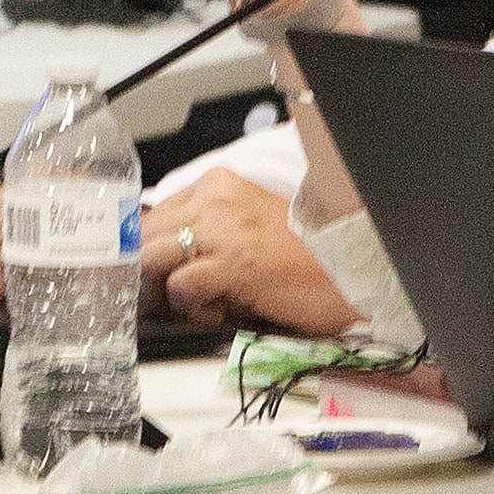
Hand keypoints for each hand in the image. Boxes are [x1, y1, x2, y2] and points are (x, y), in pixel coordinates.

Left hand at [153, 170, 361, 335]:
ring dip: (167, 288)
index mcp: (219, 184)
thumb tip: (165, 255)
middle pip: (145, 234)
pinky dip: (191, 306)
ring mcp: (222, 229)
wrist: (347, 269)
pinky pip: (180, 286)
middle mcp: (215, 199)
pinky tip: (217, 309)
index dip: (150, 248)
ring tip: (198, 301)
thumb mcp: (248, 225)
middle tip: (173, 294)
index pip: (156, 213)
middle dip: (151, 271)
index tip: (159, 273)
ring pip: (152, 257)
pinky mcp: (232, 264)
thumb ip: (209, 229)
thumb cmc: (303, 254)